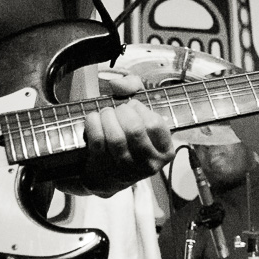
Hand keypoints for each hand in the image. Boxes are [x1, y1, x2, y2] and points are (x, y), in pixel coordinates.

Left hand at [76, 73, 174, 195]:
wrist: (108, 174)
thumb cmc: (129, 136)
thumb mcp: (141, 112)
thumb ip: (134, 87)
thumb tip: (117, 84)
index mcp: (165, 151)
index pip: (154, 123)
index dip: (140, 109)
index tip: (133, 107)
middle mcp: (149, 164)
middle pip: (134, 129)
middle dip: (121, 112)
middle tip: (117, 110)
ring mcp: (126, 171)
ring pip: (116, 137)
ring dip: (107, 117)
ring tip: (105, 113)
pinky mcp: (105, 171)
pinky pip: (98, 142)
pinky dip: (93, 125)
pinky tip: (93, 119)